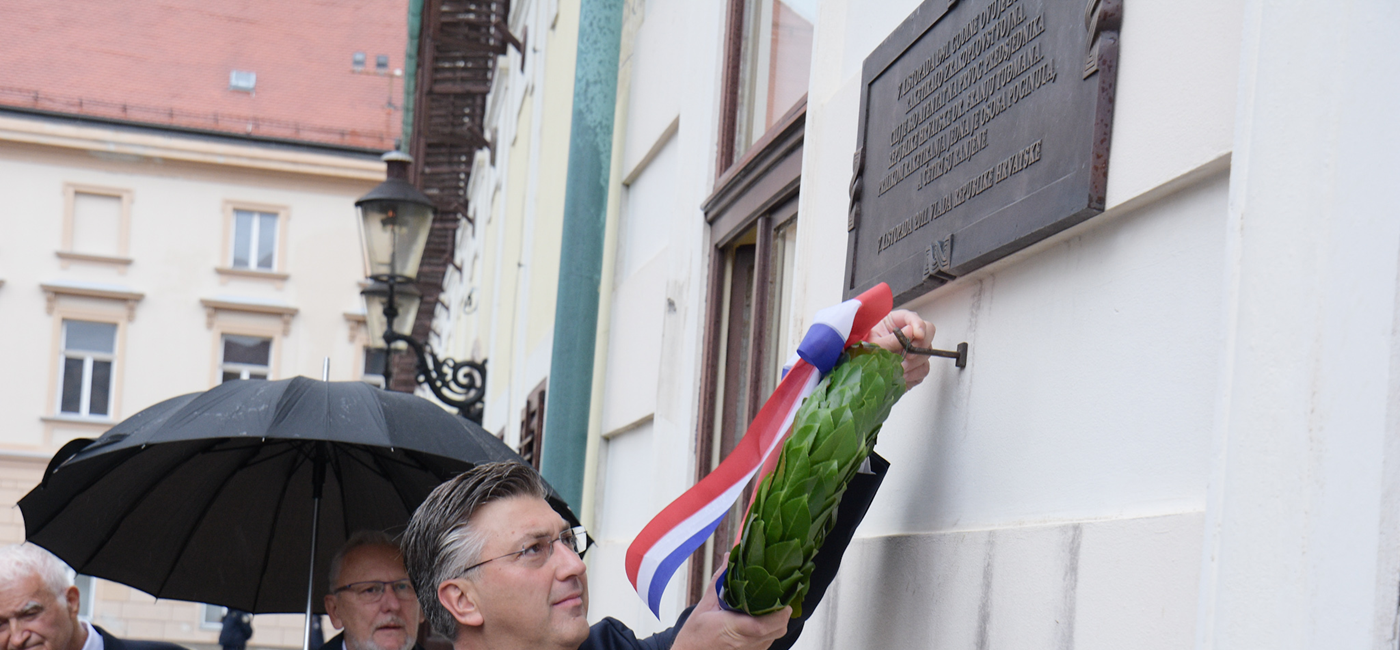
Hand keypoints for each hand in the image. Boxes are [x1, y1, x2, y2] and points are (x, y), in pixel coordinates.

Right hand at [672, 556, 791, 649]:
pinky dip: (770, 629)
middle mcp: (745, 643)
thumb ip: (720, 581)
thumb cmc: (695, 635)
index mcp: (733, 628)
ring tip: (769, 605)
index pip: (763, 624)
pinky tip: (760, 618)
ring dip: (777, 620)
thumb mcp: (705, 605)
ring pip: (776, 635)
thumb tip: (730, 558)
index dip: (778, 610)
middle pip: (778, 629)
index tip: (780, 594)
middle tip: (777, 596)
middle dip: (782, 611)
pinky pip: (769, 641)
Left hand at [865, 310, 934, 388]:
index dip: (919, 325)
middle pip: (928, 332)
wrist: (862, 371)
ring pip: (927, 352)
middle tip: (908, 355)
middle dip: (921, 345)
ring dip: (915, 362)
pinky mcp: (916, 365)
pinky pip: (923, 368)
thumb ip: (892, 339)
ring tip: (900, 369)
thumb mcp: (875, 344)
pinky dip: (915, 374)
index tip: (918, 335)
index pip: (914, 318)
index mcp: (896, 322)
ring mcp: (914, 349)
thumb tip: (910, 331)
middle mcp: (908, 334)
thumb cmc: (864, 351)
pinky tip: (903, 376)